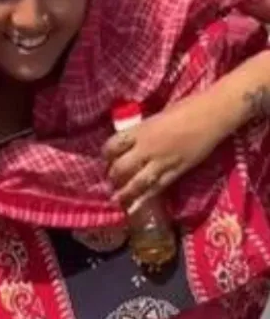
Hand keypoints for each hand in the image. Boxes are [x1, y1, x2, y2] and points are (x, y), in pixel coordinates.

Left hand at [104, 95, 227, 213]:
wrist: (213, 114)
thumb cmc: (186, 109)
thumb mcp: (155, 118)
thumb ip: (142, 132)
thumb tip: (129, 143)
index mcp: (139, 131)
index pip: (111, 146)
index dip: (106, 156)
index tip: (107, 160)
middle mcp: (146, 148)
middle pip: (120, 168)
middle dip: (113, 176)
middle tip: (112, 181)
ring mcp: (161, 161)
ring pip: (135, 182)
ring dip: (124, 193)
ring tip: (116, 200)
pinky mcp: (176, 171)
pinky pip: (156, 188)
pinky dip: (143, 200)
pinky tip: (133, 209)